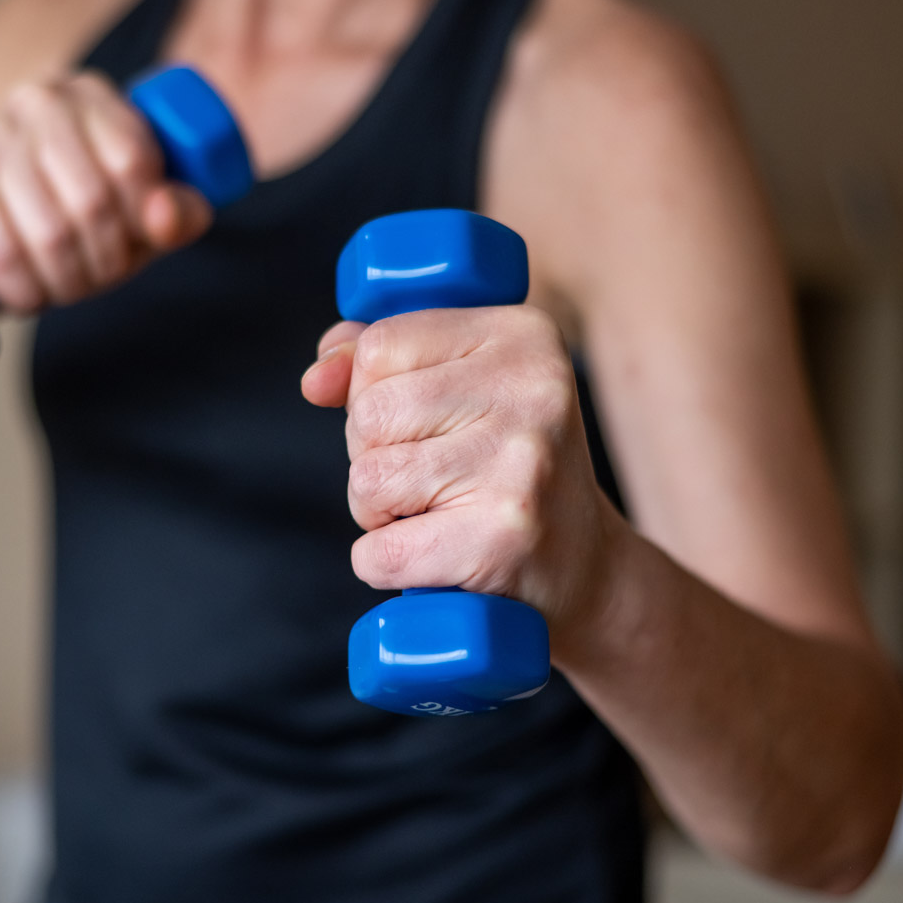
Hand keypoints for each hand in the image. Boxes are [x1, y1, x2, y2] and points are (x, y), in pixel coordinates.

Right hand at [0, 71, 212, 312]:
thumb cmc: (82, 225)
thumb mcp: (143, 219)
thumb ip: (177, 214)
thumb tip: (164, 216)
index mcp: (89, 94)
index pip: (132, 160)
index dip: (143, 222)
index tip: (135, 242)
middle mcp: (35, 101)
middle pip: (92, 201)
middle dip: (105, 260)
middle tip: (98, 275)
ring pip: (50, 234)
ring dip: (66, 282)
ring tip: (64, 284)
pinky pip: (1, 255)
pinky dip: (24, 291)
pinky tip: (26, 290)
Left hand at [301, 306, 625, 647]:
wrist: (585, 568)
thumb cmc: (503, 468)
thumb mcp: (460, 388)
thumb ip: (380, 361)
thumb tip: (317, 377)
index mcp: (521, 334)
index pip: (378, 346)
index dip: (370, 394)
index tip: (417, 423)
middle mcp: (531, 391)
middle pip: (368, 415)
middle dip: (372, 456)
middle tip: (432, 479)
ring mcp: (520, 466)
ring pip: (367, 480)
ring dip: (379, 513)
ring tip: (439, 515)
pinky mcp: (502, 539)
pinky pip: (379, 551)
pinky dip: (384, 566)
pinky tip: (434, 557)